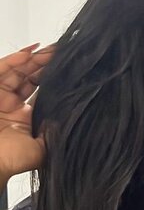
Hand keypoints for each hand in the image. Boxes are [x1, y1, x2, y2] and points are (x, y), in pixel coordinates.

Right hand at [0, 41, 55, 179]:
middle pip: (29, 77)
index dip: (52, 79)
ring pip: (18, 70)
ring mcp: (0, 96)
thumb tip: (70, 115)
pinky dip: (15, 59)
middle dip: (45, 64)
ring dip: (34, 59)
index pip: (40, 91)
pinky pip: (2, 70)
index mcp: (24, 117)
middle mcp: (12, 104)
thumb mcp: (41, 148)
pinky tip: (30, 52)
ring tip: (50, 49)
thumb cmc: (12, 160)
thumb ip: (54, 131)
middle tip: (62, 53)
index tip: (68, 68)